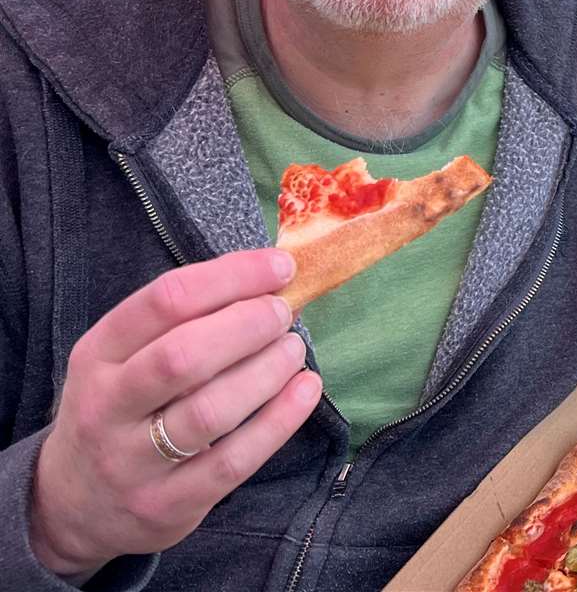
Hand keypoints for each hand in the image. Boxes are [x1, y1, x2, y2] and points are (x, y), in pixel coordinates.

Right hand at [27, 249, 322, 579]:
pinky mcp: (167, 504)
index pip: (164, 301)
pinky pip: (233, 460)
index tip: (279, 267)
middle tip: (284, 313)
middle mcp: (106, 407)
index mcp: (96, 355)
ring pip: (211, 410)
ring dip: (267, 371)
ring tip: (294, 349)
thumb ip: (179, 323)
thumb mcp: (121, 360)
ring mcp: (132, 461)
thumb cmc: (119, 410)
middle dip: (248, 325)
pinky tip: (305, 390)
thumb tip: (268, 278)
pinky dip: (279, 421)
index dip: (231, 277)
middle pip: (183, 356)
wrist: (72, 507)